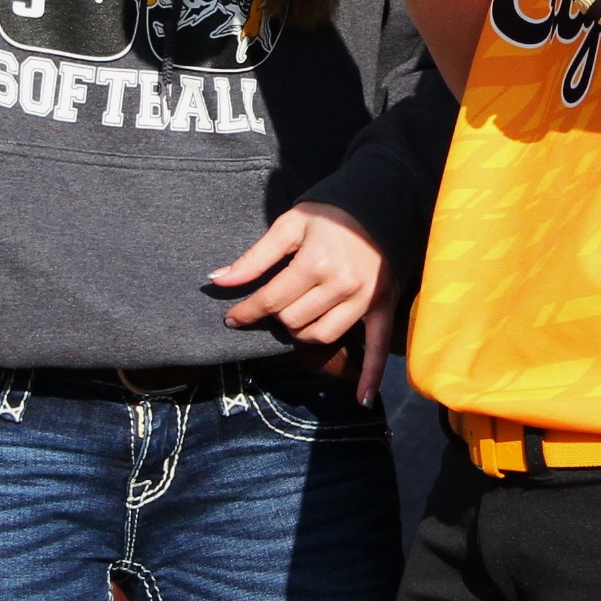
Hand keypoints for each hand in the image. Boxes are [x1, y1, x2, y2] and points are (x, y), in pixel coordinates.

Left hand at [211, 201, 397, 405]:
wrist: (381, 201)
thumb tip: (218, 281)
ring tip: (294, 320)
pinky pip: (378, 348)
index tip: (232, 318)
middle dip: (275, 316)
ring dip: (302, 333)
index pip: (271, 300)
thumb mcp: (289, 224)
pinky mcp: (382, 308)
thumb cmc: (330, 211)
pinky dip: (371, 375)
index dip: (246, 311)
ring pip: (321, 335)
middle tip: (271, 305)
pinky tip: (361, 399)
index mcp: (315, 263)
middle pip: (293, 320)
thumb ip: (255, 257)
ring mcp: (364, 300)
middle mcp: (341, 285)